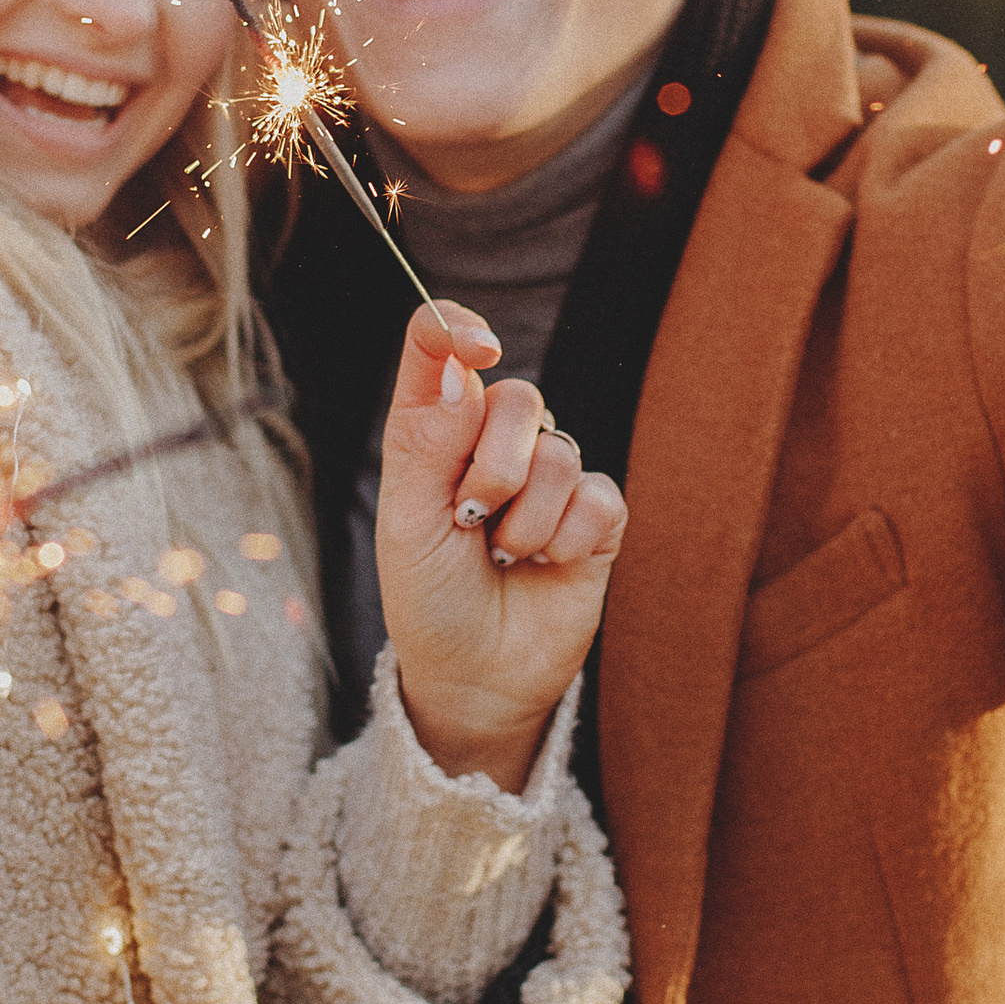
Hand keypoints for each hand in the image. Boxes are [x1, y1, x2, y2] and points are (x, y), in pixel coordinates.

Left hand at [374, 304, 628, 794]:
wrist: (474, 675)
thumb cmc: (428, 598)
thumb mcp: (407, 524)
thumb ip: (428, 443)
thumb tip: (464, 372)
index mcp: (434, 431)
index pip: (439, 348)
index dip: (456, 328)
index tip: (479, 346)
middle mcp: (494, 442)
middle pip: (519, 398)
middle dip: (494, 468)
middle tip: (471, 522)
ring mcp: (549, 477)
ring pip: (560, 452)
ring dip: (525, 520)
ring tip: (503, 556)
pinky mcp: (595, 516)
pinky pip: (597, 496)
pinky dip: (566, 539)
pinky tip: (546, 565)